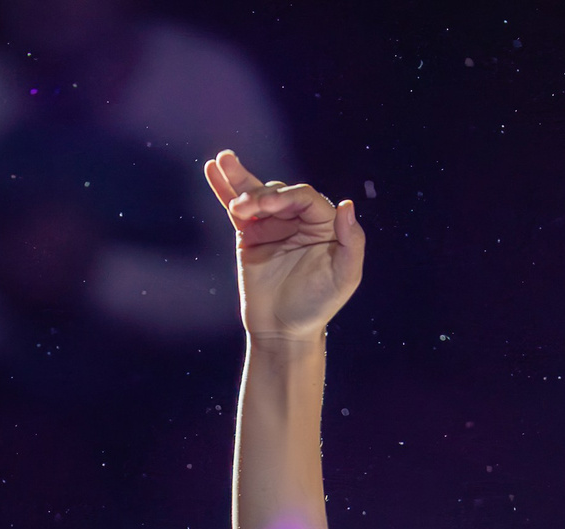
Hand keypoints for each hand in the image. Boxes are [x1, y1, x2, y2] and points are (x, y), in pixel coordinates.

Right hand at [204, 151, 363, 341]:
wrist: (284, 331)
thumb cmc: (318, 305)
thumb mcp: (344, 276)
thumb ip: (351, 241)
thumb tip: (347, 205)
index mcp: (323, 223)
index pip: (303, 197)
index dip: (283, 197)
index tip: (263, 208)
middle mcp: (298, 219)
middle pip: (277, 192)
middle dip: (259, 195)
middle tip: (244, 209)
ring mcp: (272, 226)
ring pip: (255, 194)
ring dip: (239, 179)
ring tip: (223, 161)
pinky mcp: (249, 236)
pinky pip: (236, 209)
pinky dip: (224, 189)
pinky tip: (213, 168)